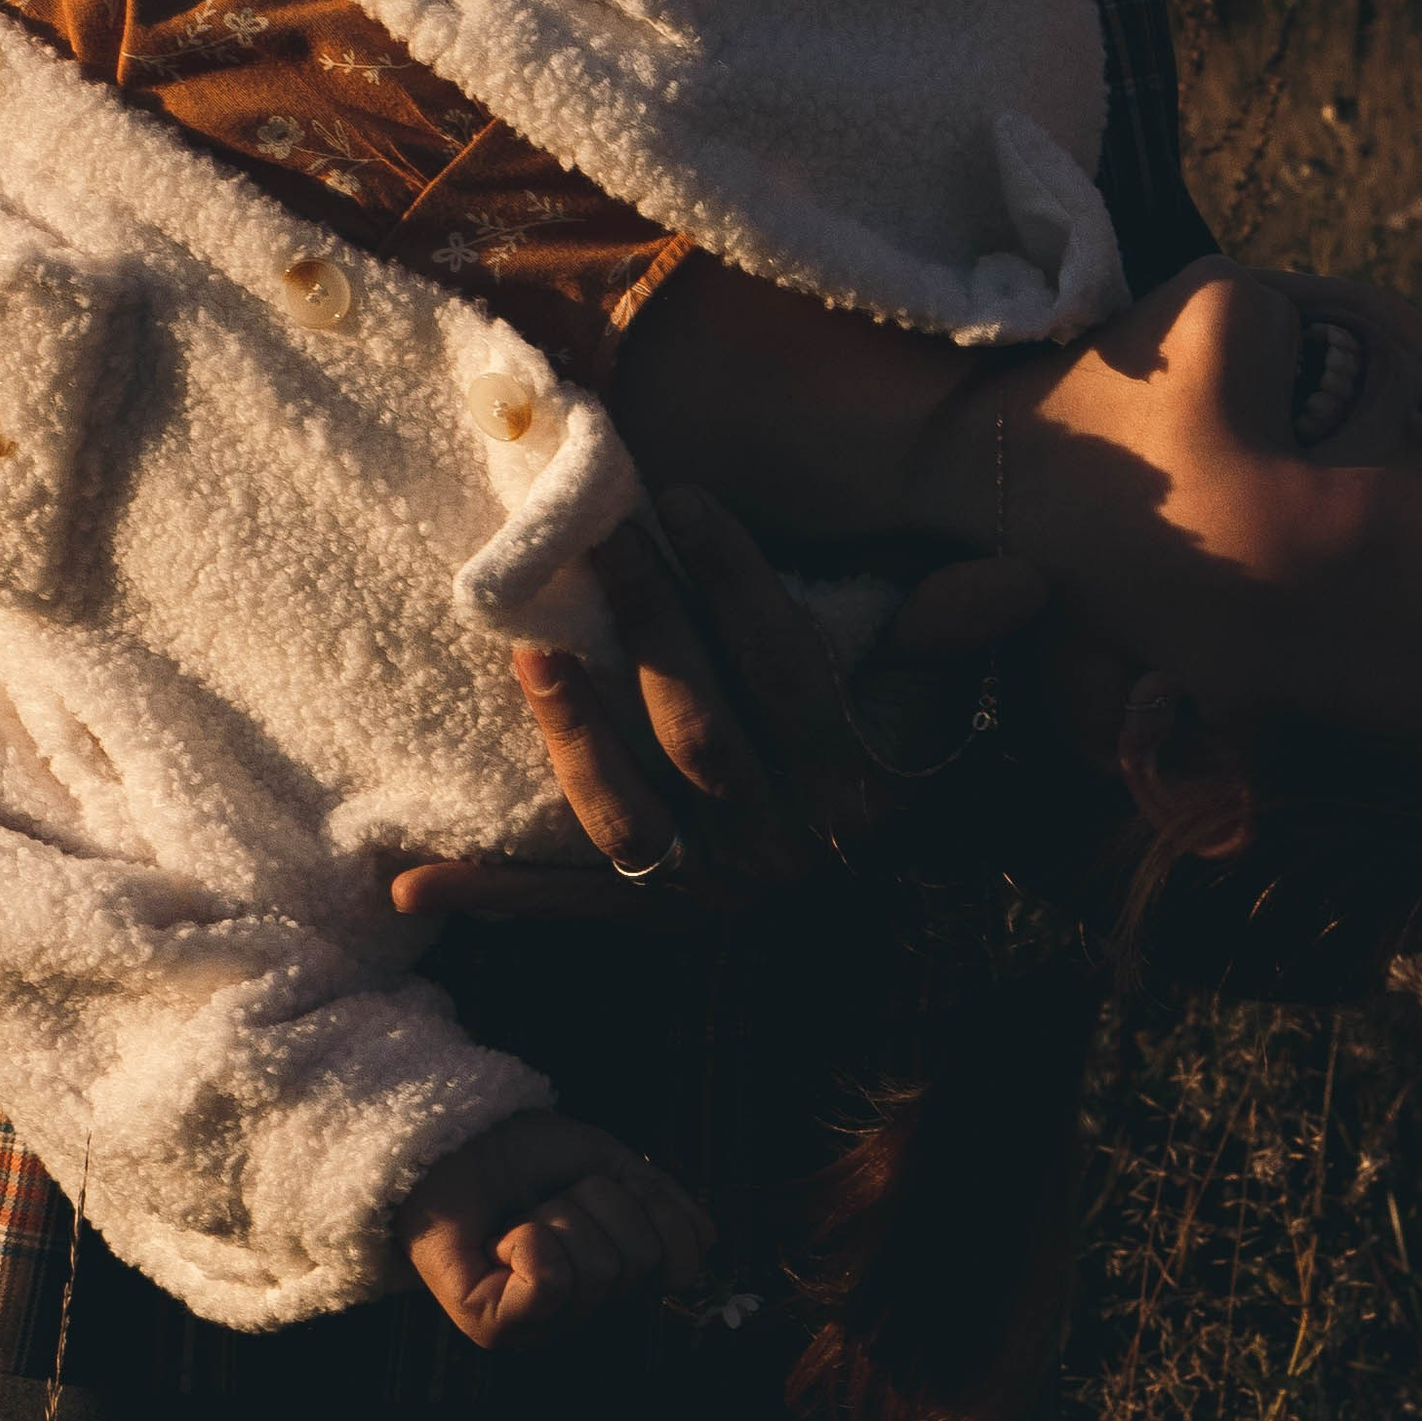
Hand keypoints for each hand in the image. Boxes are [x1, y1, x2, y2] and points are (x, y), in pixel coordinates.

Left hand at [389, 487, 1046, 922]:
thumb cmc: (904, 752)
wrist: (889, 887)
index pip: (790, 675)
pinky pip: (567, 909)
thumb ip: (957, 633)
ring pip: (631, 818)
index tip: (686, 499)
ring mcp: (711, 890)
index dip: (741, 584)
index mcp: (856, 784)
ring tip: (530, 649)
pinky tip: (408, 884)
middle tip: (597, 529)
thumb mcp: (942, 691)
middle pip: (702, 733)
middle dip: (648, 623)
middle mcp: (783, 848)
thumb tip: (1013, 580)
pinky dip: (492, 899)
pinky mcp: (651, 921)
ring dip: (575, 737)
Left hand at [395, 1112, 714, 1350]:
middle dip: (595, 1205)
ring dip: (556, 1216)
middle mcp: (581, 1311)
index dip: (650, 1208)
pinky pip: (551, 1282)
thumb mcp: (611, 1165)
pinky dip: (532, 1242)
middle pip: (635, 1260)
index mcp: (613, 1279)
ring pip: (596, 1268)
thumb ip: (662, 1203)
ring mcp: (537, 1325)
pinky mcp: (493, 1326)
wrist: (450, 1138)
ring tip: (519, 1217)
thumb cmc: (524, 1156)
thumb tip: (708, 1243)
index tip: (603, 1183)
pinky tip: (504, 1239)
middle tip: (550, 1199)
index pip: (675, 1261)